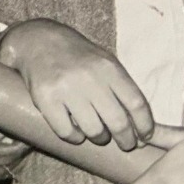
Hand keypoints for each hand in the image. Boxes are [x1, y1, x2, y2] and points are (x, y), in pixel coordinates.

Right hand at [0, 18, 153, 150]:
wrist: (37, 41)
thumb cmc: (78, 56)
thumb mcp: (104, 62)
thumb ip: (122, 88)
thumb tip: (143, 127)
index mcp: (107, 67)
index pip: (136, 104)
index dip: (145, 126)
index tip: (145, 136)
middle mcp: (88, 78)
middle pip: (118, 122)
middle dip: (126, 140)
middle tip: (125, 143)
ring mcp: (66, 89)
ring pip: (94, 131)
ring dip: (99, 138)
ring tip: (98, 134)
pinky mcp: (45, 99)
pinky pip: (67, 132)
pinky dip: (75, 137)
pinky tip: (75, 131)